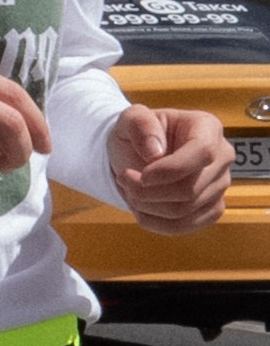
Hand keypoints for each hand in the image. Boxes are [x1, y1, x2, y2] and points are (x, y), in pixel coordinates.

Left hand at [108, 102, 230, 234]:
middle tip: (123, 179)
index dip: (170, 170)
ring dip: (146, 206)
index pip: (202, 153)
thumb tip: (154, 152)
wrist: (138, 155)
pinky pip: (184, 226)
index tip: (141, 175)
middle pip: (190, 189)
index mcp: (207, 127)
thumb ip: (140, 123)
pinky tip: (140, 207)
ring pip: (184, 211)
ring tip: (129, 190)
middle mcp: (222, 157)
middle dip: (147, 191)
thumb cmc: (138, 134)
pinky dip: (154, 221)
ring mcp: (220, 185)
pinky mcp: (212, 209)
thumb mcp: (130, 118)